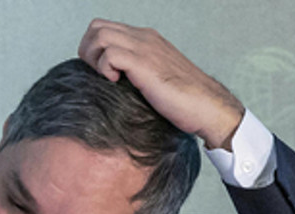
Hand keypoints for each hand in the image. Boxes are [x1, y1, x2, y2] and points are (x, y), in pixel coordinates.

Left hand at [77, 18, 244, 149]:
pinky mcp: (144, 64)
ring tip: (106, 78)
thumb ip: (137, 72)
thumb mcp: (155, 78)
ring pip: (100, 35)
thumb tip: (115, 82)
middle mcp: (144, 38)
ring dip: (94, 58)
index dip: (93, 48)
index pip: (106, 28)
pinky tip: (116, 82)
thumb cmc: (184, 99)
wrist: (207, 106)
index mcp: (146, 39)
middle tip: (96, 74)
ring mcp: (144, 48)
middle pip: (97, 27)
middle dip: (87, 50)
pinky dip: (105, 68)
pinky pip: (110, 54)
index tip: (98, 71)